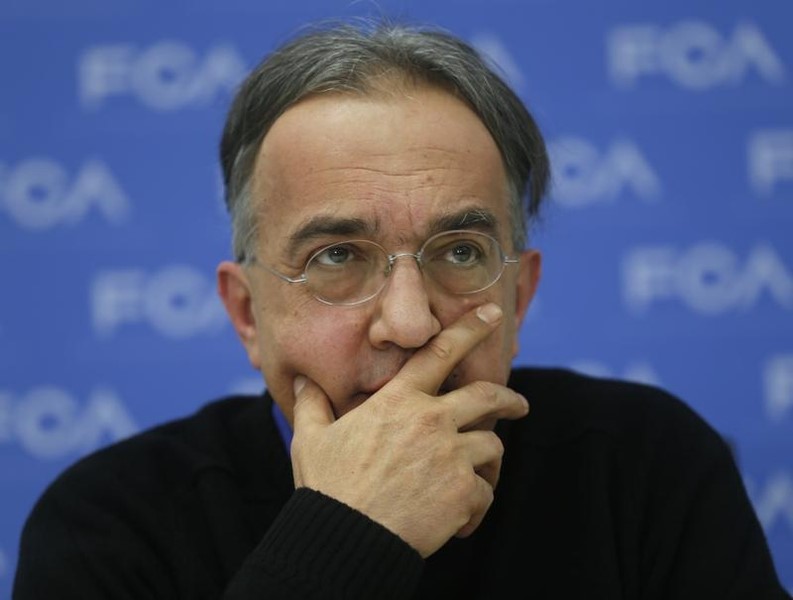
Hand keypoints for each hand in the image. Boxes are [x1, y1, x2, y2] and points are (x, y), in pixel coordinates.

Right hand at [290, 302, 529, 557]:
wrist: (347, 538)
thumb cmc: (328, 488)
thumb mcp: (311, 440)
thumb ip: (312, 405)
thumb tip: (302, 382)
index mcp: (398, 401)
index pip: (440, 353)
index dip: (470, 329)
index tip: (492, 315)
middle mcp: (431, 420)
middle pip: (487, 396)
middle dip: (510, 399)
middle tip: (520, 405)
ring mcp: (451, 455)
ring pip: (492, 447)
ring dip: (488, 463)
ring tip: (478, 479)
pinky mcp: (463, 491)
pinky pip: (486, 493)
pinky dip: (477, 506)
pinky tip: (458, 521)